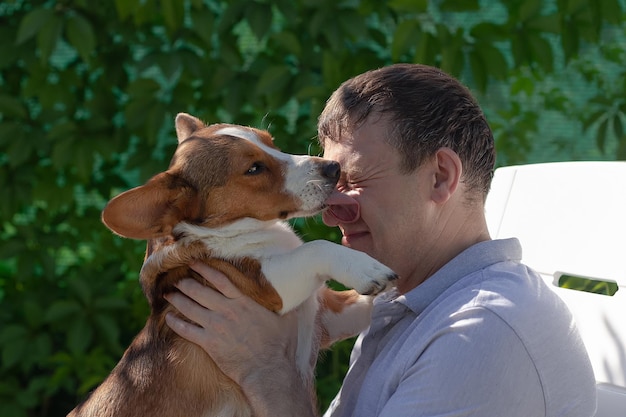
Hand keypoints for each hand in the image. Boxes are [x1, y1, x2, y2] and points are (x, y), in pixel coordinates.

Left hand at [164, 262, 316, 416]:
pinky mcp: (209, 344)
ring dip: (177, 300)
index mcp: (243, 301)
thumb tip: (297, 290)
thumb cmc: (280, 345)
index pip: (219, 279)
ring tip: (169, 294)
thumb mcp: (287, 318)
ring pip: (190, 308)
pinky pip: (186, 330)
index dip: (205, 269)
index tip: (194, 263)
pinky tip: (168, 318)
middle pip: (199, 291)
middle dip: (186, 283)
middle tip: (178, 279)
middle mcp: (226, 310)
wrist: (268, 370)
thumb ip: (286, 302)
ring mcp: (215, 327)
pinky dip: (176, 323)